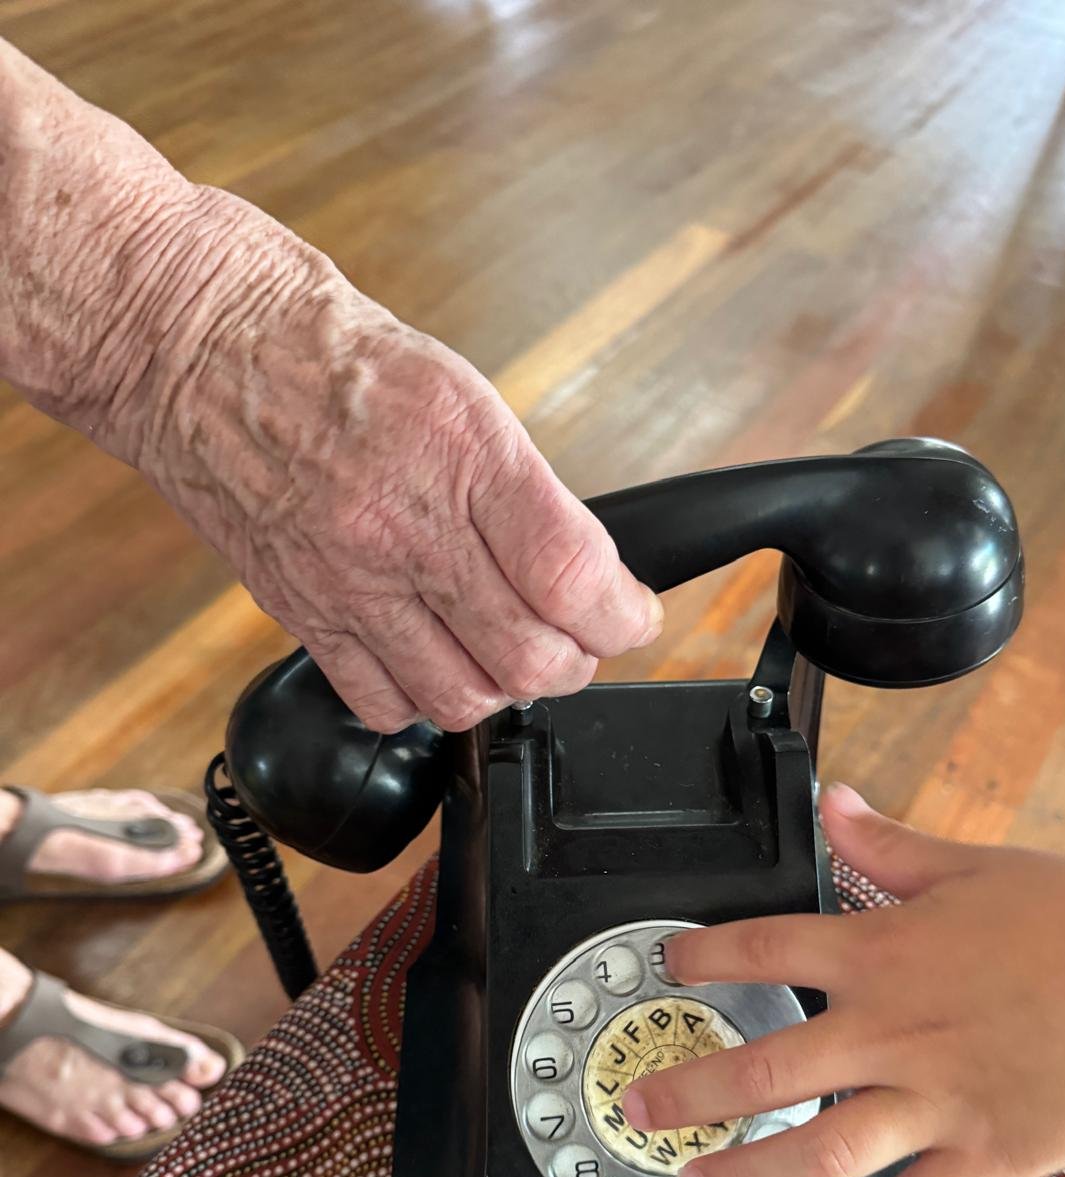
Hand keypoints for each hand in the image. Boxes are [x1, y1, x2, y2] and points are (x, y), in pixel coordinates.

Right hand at [106, 191, 662, 732]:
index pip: (572, 578)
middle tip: (576, 638)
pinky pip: (382, 703)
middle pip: (529, 659)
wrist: (190, 342)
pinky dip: (422, 700)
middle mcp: (405, 526)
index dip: (622, 618)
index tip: (630, 615)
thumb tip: (578, 572)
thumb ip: (522, 490)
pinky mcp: (300, 611)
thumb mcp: (457, 390)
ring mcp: (348, 579)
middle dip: (575, 661)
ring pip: (461, 699)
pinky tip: (429, 660)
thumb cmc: (323, 350)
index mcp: (462, 453)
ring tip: (504, 653)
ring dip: (503, 690)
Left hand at [622, 784, 1064, 1176]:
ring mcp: (933, 1101)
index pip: (763, 946)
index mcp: (883, 951)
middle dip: (686, 1092)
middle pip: (760, 1067)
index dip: (702, 956)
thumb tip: (835, 802)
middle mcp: (891, 1030)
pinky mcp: (985, 1156)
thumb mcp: (974, 867)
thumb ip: (889, 844)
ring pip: (814, 1155)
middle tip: (638, 1107)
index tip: (669, 967)